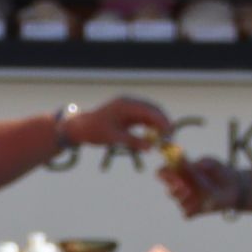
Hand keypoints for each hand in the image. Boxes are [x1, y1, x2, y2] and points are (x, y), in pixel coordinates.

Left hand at [59, 96, 174, 160]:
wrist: (81, 127)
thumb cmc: (94, 131)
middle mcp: (129, 103)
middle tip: (170, 137)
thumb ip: (133, 141)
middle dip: (163, 122)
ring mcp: (129, 108)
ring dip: (158, 125)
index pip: (149, 110)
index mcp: (125, 105)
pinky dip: (150, 127)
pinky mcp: (128, 114)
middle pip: (153, 110)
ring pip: (150, 114)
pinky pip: (143, 119)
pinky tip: (155, 137)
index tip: (170, 132)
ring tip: (164, 139)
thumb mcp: (114, 138)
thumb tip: (151, 147)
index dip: (162, 120)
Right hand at [160, 156, 248, 217]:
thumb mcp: (211, 164)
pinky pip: (187, 213)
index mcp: (179, 173)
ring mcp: (184, 201)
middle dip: (179, 189)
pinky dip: (196, 208)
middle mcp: (178, 188)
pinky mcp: (192, 212)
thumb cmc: (219, 172)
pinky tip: (206, 203)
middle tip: (189, 186)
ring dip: (192, 198)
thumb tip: (186, 162)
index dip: (164, 174)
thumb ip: (198, 164)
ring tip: (206, 192)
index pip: (163, 173)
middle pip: (169, 192)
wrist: (234, 187)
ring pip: (180, 202)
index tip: (172, 173)